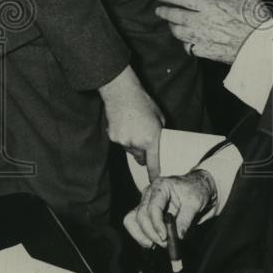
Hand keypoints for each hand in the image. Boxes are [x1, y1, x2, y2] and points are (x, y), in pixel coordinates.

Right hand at [98, 65, 164, 181]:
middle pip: (141, 158)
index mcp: (151, 139)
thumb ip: (159, 133)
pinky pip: (121, 143)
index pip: (153, 163)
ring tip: (134, 127)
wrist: (122, 93)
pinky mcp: (113, 137)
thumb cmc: (143, 102)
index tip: (154, 180)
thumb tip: (159, 142)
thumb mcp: (159, 118)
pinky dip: (123, 137)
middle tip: (145, 141)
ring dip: (133, 144)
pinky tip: (125, 124)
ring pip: (130, 150)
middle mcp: (136, 143)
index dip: (154, 173)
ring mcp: (123, 141)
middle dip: (144, 154)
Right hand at [123, 169, 216, 247]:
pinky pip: (134, 225)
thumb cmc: (196, 190)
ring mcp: (145, 203)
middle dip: (151, 233)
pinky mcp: (145, 214)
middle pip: (141, 216)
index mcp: (161, 186)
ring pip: (132, 221)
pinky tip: (152, 243)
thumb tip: (179, 236)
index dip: (157, 224)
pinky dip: (141, 236)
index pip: (153, 207)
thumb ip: (186, 219)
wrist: (196, 188)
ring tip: (156, 244)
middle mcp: (149, 194)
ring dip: (142, 236)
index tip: (165, 237)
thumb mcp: (195, 203)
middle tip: (165, 244)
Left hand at [153, 0, 270, 64]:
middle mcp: (201, 21)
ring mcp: (202, 38)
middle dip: (164, 12)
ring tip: (171, 24)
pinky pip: (188, 48)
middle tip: (158, 10)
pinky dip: (185, 44)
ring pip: (179, 33)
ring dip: (173, 28)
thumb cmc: (256, 18)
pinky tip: (186, 42)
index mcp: (210, 5)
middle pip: (175, 16)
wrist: (261, 45)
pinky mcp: (206, 52)